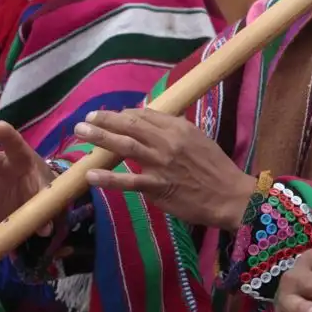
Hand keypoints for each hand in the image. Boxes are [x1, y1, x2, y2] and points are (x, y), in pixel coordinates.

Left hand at [73, 108, 257, 230]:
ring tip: (80, 132)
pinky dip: (109, 179)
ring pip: (125, 146)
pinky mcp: (158, 187)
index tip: (109, 116)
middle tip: (86, 118)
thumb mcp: (198, 139)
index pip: (144, 115)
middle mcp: (167, 141)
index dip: (123, 114)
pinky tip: (91, 176)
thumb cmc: (215, 169)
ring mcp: (161, 164)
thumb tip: (152, 119)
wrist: (231, 196)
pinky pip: (129, 182)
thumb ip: (174, 129)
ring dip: (100, 137)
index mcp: (178, 128)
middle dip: (105, 119)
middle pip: (130, 124)